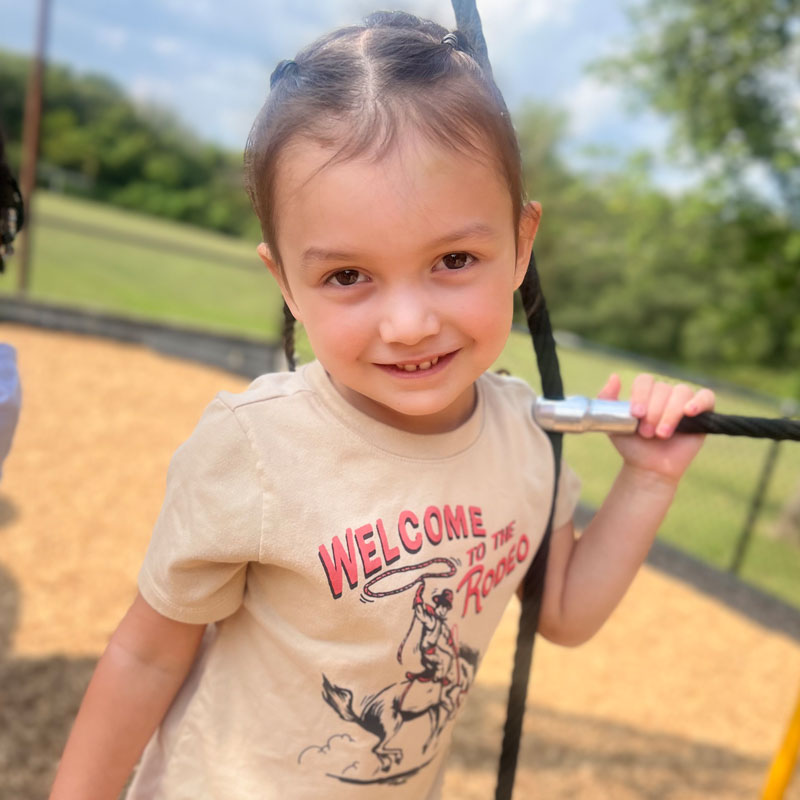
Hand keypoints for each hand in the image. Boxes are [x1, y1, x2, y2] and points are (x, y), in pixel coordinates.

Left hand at [597, 373, 714, 482]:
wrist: (649, 467)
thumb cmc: (632, 444)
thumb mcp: (614, 423)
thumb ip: (607, 400)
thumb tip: (614, 376)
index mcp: (645, 392)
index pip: (645, 380)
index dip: (640, 395)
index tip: (636, 414)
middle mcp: (665, 393)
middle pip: (662, 388)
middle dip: (653, 412)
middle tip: (646, 433)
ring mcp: (684, 401)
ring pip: (681, 392)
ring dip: (670, 413)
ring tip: (661, 434)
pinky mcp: (703, 412)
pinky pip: (706, 397)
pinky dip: (699, 402)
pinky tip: (689, 412)